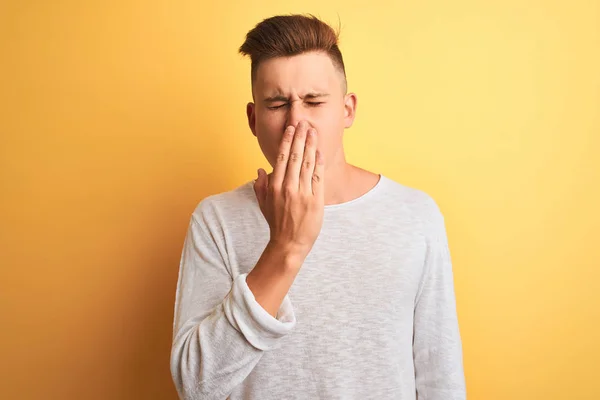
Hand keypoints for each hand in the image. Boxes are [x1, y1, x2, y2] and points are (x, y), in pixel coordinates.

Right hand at [253, 120, 324, 260]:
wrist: (289, 244)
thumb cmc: (276, 224)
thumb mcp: (263, 204)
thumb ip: (260, 186)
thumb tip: (259, 169)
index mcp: (274, 187)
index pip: (282, 158)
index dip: (287, 141)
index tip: (291, 129)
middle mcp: (288, 187)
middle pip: (295, 156)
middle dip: (300, 137)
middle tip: (304, 123)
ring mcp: (302, 193)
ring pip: (307, 164)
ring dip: (311, 145)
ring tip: (313, 132)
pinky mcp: (315, 200)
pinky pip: (318, 177)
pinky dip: (318, 163)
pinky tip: (320, 151)